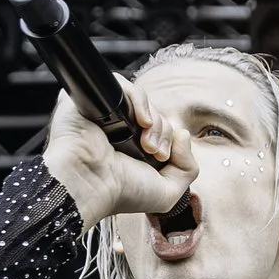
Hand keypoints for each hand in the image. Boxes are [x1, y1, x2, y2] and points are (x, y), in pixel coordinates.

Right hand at [42, 85, 197, 228]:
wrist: (90, 185)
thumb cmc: (121, 193)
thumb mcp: (168, 193)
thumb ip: (188, 168)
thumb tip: (183, 134)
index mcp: (134, 150)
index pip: (162, 130)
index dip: (169, 139)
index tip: (161, 157)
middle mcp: (120, 131)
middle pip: (156, 114)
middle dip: (163, 133)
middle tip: (153, 152)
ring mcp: (106, 114)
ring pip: (142, 101)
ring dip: (154, 121)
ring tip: (146, 143)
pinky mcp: (92, 99)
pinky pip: (123, 85)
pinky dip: (139, 100)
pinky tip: (141, 121)